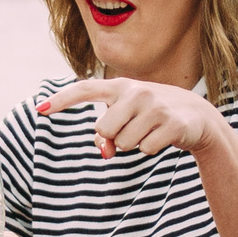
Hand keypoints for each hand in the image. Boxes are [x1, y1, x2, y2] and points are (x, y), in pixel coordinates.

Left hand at [40, 79, 220, 161]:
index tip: (40, 110)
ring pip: (123, 144)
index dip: (62, 100)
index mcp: (121, 86)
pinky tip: (162, 137)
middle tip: (133, 129)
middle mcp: (136, 92)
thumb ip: (107, 133)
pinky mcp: (171, 124)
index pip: (85, 89)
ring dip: (133, 145)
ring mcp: (155, 107)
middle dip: (114, 137)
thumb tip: (105, 150)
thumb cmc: (152, 116)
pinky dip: (150, 149)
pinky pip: (144, 149)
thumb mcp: (128, 118)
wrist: (196, 116)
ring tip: (149, 131)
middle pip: (103, 130)